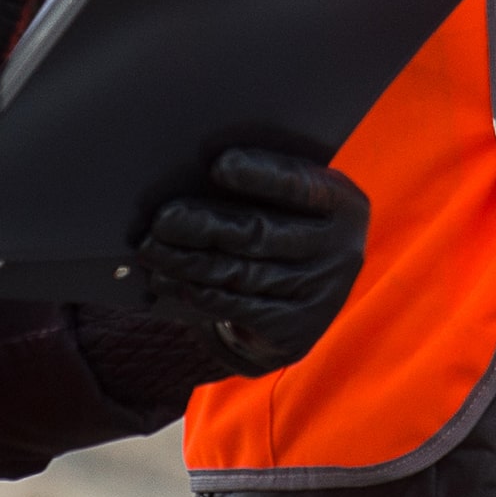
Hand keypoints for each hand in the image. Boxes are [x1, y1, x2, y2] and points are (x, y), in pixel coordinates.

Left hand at [137, 147, 370, 376]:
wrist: (307, 301)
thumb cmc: (288, 230)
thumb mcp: (295, 204)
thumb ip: (265, 190)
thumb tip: (199, 175)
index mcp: (342, 205)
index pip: (299, 186)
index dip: (261, 175)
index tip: (219, 166)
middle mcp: (340, 251)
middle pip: (261, 234)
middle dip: (205, 226)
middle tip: (163, 220)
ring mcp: (321, 295)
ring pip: (242, 274)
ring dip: (189, 263)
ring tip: (152, 251)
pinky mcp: (296, 330)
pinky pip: (239, 308)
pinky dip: (200, 294)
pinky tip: (170, 281)